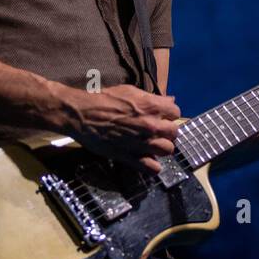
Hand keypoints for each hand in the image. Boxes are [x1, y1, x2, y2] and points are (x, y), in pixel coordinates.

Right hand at [58, 84, 180, 172]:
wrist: (82, 114)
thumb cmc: (104, 99)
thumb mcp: (130, 90)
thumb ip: (153, 98)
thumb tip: (171, 101)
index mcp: (151, 106)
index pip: (176, 113)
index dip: (168, 114)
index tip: (161, 116)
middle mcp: (151, 125)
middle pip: (174, 133)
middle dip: (167, 131)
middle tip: (157, 131)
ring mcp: (142, 143)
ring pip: (168, 150)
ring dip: (161, 147)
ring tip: (152, 145)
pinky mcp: (130, 157)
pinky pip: (153, 168)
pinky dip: (152, 166)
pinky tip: (146, 159)